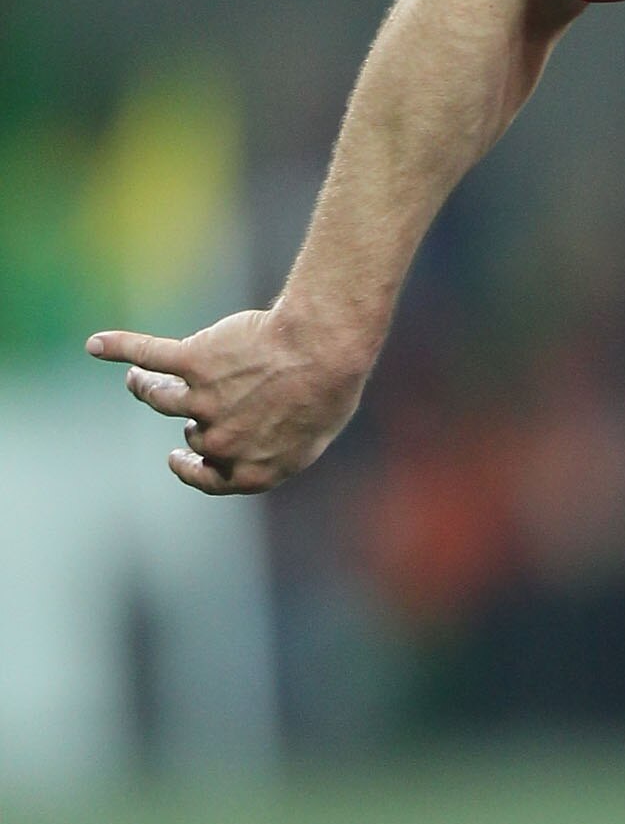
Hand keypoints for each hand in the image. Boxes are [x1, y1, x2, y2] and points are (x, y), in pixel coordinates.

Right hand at [85, 306, 369, 494]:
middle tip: (200, 397)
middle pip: (192, 432)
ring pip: (158, 397)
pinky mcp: (193, 362)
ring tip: (140, 378)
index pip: (208, 478)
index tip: (177, 457)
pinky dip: (119, 348)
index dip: (190, 469)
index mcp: (251, 469)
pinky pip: (148, 355)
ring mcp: (203, 402)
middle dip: (192, 418)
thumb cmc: (330, 390)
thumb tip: (264, 444)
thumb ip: (278, 446)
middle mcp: (221, 442)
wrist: (325, 349)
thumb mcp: (312, 436)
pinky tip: (97, 345)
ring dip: (145, 387)